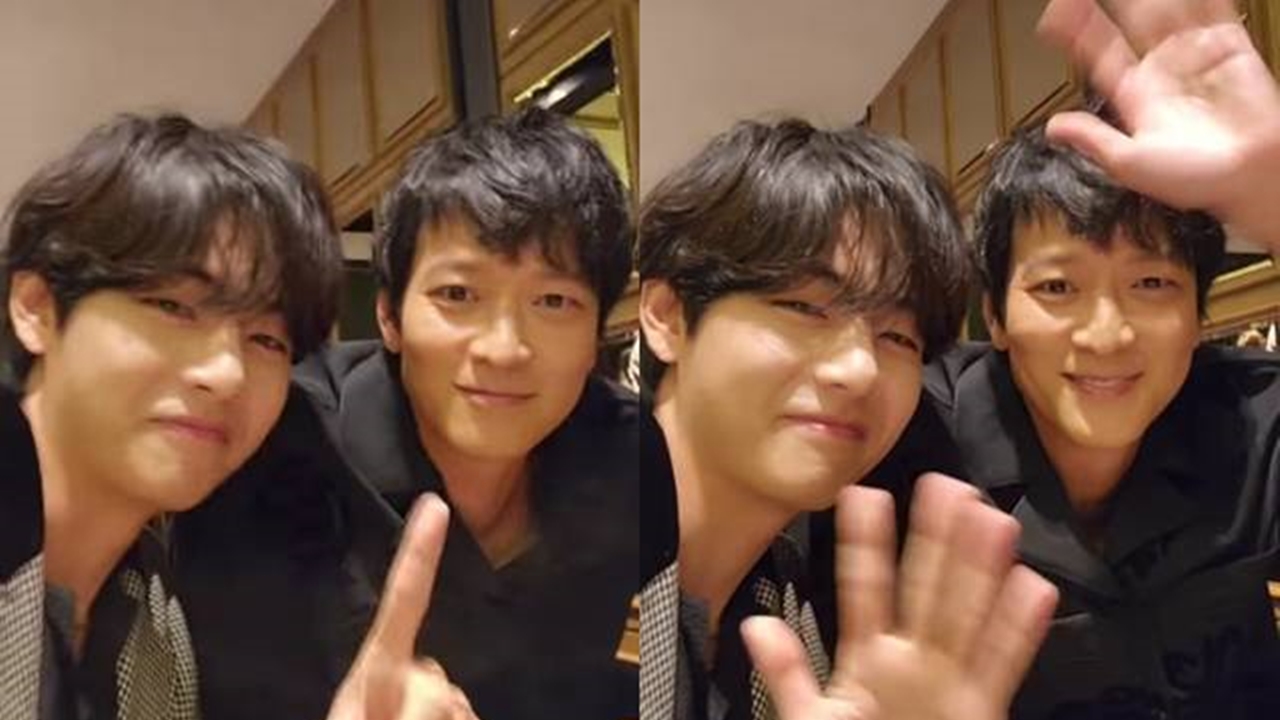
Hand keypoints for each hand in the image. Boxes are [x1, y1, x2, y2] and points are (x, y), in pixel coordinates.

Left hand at [327, 494, 477, 719]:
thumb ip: (408, 706)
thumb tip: (438, 686)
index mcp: (373, 676)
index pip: (400, 607)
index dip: (418, 557)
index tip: (433, 507)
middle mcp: (407, 679)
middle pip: (440, 683)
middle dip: (429, 718)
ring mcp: (433, 699)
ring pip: (460, 708)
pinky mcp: (452, 710)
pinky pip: (469, 716)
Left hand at [743, 473, 1057, 719]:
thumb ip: (788, 673)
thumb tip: (756, 625)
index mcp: (868, 662)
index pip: (864, 591)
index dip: (864, 544)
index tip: (862, 496)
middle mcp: (911, 664)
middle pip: (925, 590)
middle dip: (936, 539)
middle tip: (946, 485)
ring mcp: (949, 684)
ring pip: (967, 615)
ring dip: (981, 570)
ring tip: (990, 519)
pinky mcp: (981, 709)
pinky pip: (1002, 665)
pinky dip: (1018, 630)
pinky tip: (1031, 587)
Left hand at [1037, 0, 1279, 249]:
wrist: (1251, 178)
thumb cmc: (1197, 181)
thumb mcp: (1129, 162)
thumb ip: (1092, 139)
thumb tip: (1053, 128)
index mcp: (1136, 97)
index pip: (1101, 53)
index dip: (1079, 31)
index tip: (1055, 13)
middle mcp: (1164, 72)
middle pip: (1130, 24)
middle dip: (1110, 4)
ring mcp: (1196, 56)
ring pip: (1165, 12)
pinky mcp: (1230, 47)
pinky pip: (1213, 10)